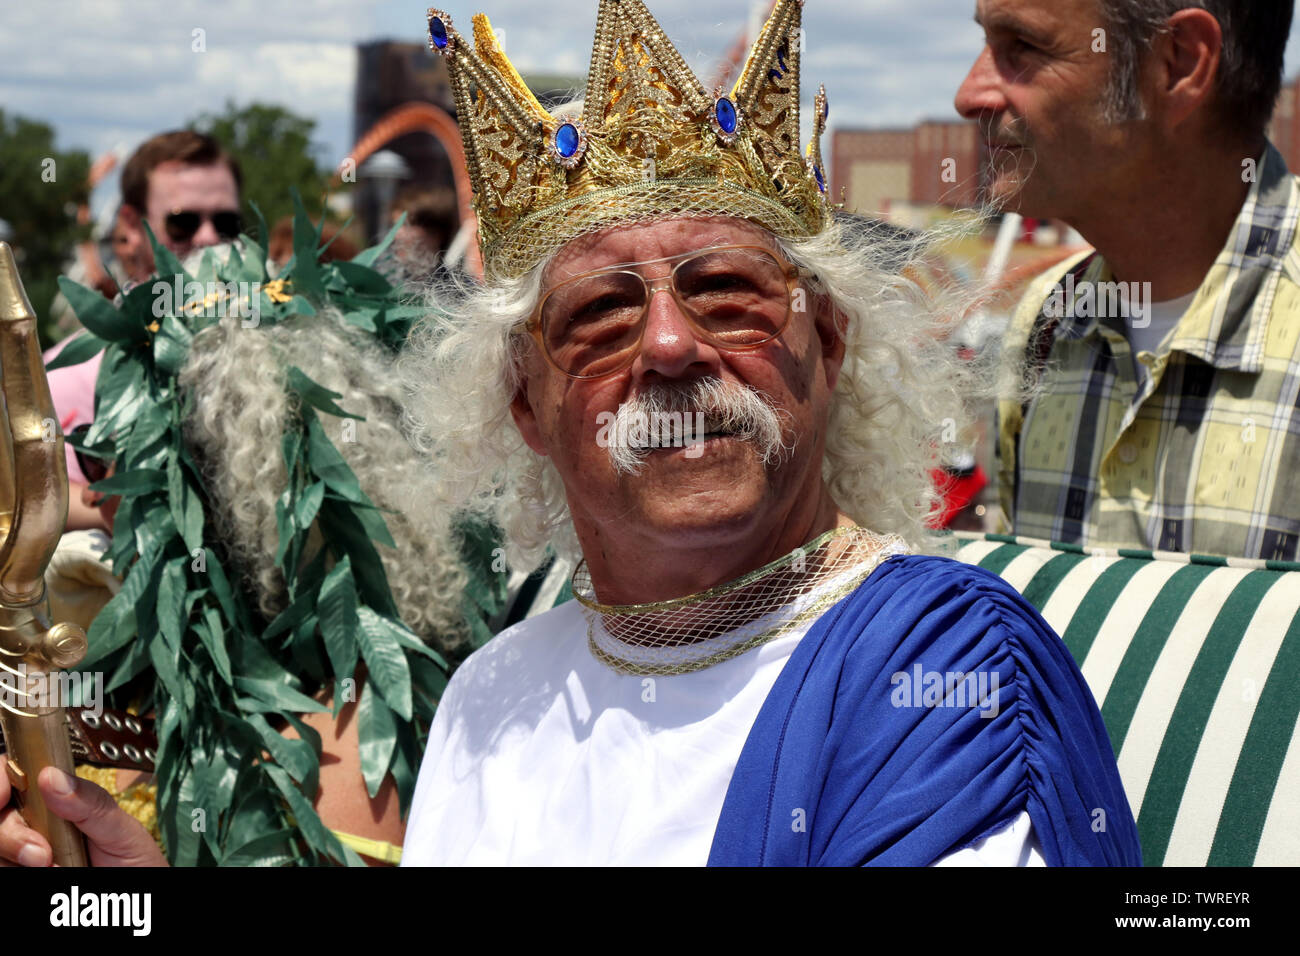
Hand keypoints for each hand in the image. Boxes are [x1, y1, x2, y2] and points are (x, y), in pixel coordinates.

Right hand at [0, 756, 166, 865]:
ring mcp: (20, 852)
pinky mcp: (18, 871)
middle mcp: (31, 822)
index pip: (12, 775)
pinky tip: (50, 874)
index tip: (3, 794)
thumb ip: (90, 802)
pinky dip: (18, 873)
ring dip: (16, 858)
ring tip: (57, 868)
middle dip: (9, 833)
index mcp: (55, 798)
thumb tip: (52, 776)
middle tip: (43, 854)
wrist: (135, 890)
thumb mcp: (120, 828)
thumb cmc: (131, 860)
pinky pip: (4, 870)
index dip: (0, 779)